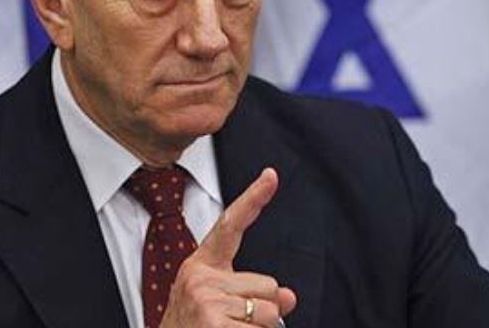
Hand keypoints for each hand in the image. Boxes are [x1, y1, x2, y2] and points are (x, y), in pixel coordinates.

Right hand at [159, 168, 296, 326]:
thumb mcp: (216, 304)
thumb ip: (251, 292)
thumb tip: (288, 297)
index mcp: (200, 265)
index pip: (230, 225)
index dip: (253, 198)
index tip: (271, 175)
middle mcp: (200, 277)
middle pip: (268, 284)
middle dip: (262, 309)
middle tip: (231, 324)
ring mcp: (206, 301)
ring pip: (270, 312)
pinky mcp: (214, 323)